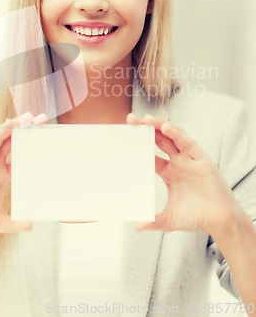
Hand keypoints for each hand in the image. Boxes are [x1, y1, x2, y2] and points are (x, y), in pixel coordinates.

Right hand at [0, 112, 47, 233]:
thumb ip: (13, 223)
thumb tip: (31, 225)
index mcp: (3, 175)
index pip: (22, 158)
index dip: (34, 149)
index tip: (48, 142)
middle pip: (15, 142)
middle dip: (28, 131)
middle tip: (44, 120)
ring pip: (3, 138)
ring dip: (16, 126)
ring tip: (31, 117)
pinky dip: (1, 133)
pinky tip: (11, 124)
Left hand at [127, 113, 242, 236]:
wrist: (220, 221)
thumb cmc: (196, 216)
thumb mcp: (169, 219)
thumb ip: (152, 221)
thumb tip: (135, 227)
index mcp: (169, 172)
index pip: (151, 153)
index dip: (139, 144)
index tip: (125, 137)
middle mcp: (178, 162)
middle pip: (159, 139)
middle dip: (146, 128)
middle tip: (130, 119)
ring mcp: (189, 159)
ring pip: (173, 136)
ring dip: (160, 126)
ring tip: (146, 119)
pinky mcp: (202, 160)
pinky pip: (188, 143)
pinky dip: (177, 134)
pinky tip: (165, 127)